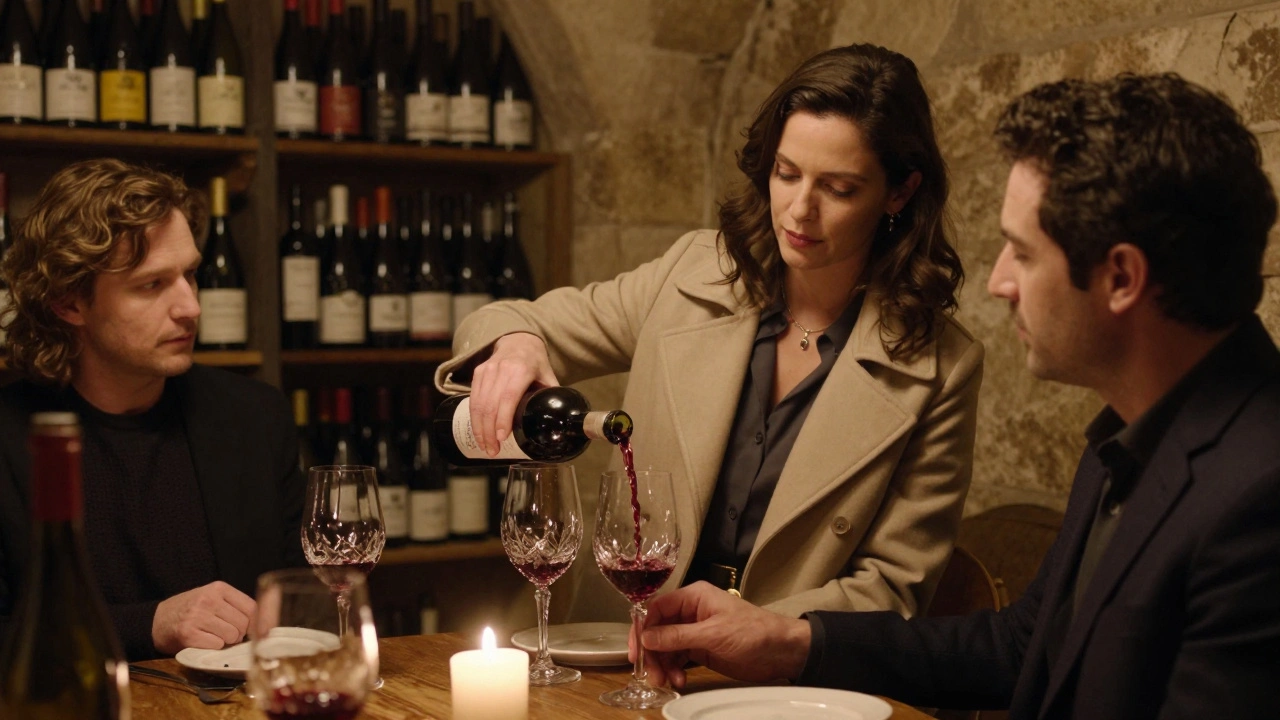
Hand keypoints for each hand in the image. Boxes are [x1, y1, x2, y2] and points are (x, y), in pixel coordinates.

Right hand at [152, 581, 255, 655]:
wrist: (156, 621)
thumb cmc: (189, 611)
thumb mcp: (212, 598)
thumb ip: (235, 606)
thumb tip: (264, 624)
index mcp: (219, 588)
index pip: (251, 607)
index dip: (258, 622)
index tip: (260, 632)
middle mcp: (209, 599)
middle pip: (243, 623)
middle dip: (239, 634)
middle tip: (225, 633)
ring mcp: (198, 616)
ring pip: (232, 636)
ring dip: (226, 641)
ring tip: (213, 636)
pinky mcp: (188, 633)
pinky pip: (217, 645)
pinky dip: (214, 648)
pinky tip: (203, 641)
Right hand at [468, 332, 558, 455]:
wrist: (518, 340)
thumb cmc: (535, 363)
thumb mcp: (548, 376)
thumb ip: (553, 397)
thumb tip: (563, 422)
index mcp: (521, 370)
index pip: (509, 397)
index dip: (503, 419)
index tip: (502, 438)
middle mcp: (501, 369)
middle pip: (491, 405)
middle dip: (489, 432)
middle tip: (493, 451)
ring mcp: (487, 370)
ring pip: (478, 404)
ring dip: (480, 429)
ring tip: (486, 447)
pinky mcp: (478, 373)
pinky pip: (473, 399)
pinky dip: (474, 419)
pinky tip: (478, 433)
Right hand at [638, 582, 811, 688]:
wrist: (781, 651)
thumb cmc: (753, 632)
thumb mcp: (713, 633)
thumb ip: (678, 636)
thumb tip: (646, 637)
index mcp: (694, 597)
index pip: (656, 608)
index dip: (642, 628)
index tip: (636, 650)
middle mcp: (691, 612)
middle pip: (657, 630)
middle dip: (652, 652)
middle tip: (650, 673)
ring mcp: (695, 632)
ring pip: (666, 647)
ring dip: (662, 665)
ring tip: (667, 682)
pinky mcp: (701, 649)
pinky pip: (678, 659)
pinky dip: (674, 670)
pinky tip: (679, 681)